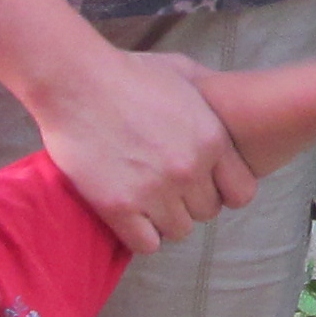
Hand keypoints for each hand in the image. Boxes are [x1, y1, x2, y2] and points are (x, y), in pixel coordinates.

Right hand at [26, 41, 256, 251]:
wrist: (74, 80)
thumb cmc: (127, 72)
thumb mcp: (183, 73)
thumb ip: (210, 94)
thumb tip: (227, 100)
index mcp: (212, 138)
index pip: (241, 192)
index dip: (222, 190)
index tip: (203, 182)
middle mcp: (190, 169)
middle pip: (207, 212)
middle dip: (189, 202)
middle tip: (165, 186)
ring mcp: (155, 190)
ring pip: (178, 231)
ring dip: (164, 219)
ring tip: (145, 199)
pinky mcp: (119, 207)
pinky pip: (146, 244)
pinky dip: (139, 234)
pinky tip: (128, 213)